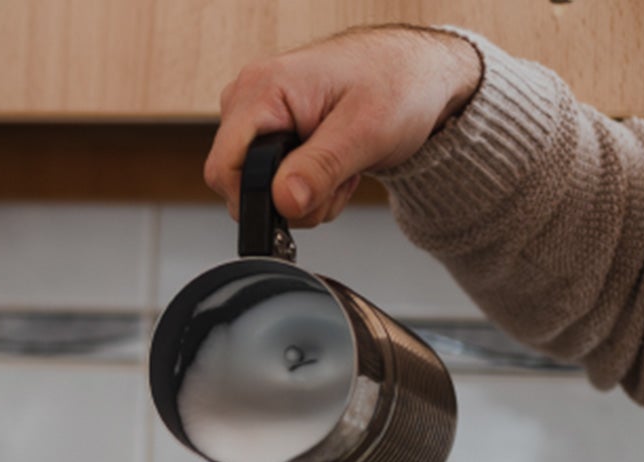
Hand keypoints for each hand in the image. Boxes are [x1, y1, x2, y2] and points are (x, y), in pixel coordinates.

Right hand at [204, 25, 482, 226]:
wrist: (419, 77)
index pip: (224, 167)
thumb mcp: (365, 132)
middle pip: (240, 184)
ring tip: (341, 168)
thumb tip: (283, 201)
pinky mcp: (277, 136)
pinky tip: (335, 168)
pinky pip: (278, 184)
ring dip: (306, 197)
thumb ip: (320, 169)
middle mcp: (253, 101)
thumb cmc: (399, 84)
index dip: (256, 199)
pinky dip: (310, 189)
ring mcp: (263, 119)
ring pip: (262, 190)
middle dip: (289, 200)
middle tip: (334, 181)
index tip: (299, 202)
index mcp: (263, 89)